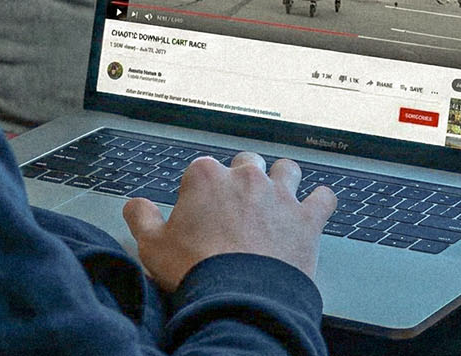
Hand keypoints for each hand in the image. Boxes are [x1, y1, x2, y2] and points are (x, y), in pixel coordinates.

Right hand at [124, 152, 335, 291]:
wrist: (240, 297)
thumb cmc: (197, 270)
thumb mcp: (152, 246)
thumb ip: (141, 218)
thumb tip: (136, 206)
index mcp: (206, 178)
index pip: (202, 169)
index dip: (200, 189)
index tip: (200, 208)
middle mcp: (245, 178)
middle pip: (246, 162)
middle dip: (242, 177)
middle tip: (237, 202)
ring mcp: (279, 195)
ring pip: (287, 170)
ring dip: (283, 179)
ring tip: (277, 195)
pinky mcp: (306, 218)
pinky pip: (323, 198)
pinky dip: (320, 201)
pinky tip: (316, 206)